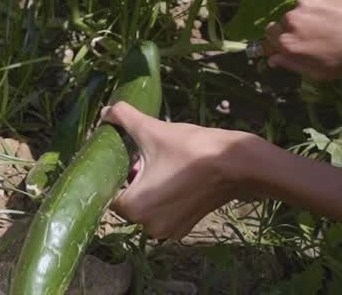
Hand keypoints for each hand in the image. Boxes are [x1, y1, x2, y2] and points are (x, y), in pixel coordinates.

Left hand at [101, 102, 270, 239]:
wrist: (236, 164)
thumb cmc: (191, 148)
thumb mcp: (152, 129)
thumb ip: (123, 118)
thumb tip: (105, 110)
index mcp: (134, 208)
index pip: (109, 193)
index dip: (114, 173)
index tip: (125, 156)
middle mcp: (148, 227)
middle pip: (128, 201)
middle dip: (132, 181)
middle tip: (144, 158)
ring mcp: (168, 230)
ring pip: (146, 207)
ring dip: (148, 189)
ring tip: (160, 165)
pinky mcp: (185, 228)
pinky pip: (163, 213)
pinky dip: (164, 198)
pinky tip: (174, 177)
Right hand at [264, 0, 341, 79]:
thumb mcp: (323, 73)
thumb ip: (293, 65)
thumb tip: (273, 58)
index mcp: (288, 43)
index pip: (269, 37)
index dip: (283, 40)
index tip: (298, 43)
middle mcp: (290, 19)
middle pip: (283, 21)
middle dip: (296, 27)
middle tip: (320, 34)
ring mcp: (304, 0)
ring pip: (299, 8)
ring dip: (309, 14)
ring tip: (333, 22)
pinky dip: (321, 3)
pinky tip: (340, 10)